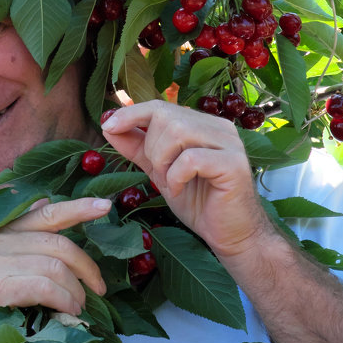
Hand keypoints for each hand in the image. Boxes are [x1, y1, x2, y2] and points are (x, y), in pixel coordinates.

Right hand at [0, 197, 110, 342]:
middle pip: (58, 244)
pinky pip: (44, 287)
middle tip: (98, 289)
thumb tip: (52, 207)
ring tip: (78, 306)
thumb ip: (31, 240)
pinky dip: (64, 300)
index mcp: (6, 230)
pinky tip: (69, 311)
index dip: (78, 208)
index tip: (105, 206)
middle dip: (86, 267)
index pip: (48, 213)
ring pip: (54, 267)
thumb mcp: (10, 264)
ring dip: (75, 291)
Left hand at [101, 100, 273, 259]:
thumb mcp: (160, 171)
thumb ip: (138, 147)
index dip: (131, 114)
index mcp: (202, 124)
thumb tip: (109, 125)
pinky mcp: (234, 164)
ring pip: (178, 132)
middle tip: (160, 173)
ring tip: (171, 182)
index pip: (160, 106)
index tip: (108, 126)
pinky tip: (179, 189)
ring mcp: (230, 143)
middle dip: (152, 147)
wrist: (230, 235)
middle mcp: (219, 127)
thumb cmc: (198, 202)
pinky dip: (176, 175)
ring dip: (163, 160)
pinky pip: (191, 158)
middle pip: (167, 116)